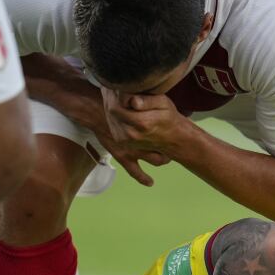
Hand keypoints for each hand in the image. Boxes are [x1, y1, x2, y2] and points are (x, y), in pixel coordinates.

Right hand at [53, 88, 172, 186]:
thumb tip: (161, 92)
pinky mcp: (123, 156)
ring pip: (154, 159)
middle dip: (171, 147)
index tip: (180, 132)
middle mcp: (143, 138)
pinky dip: (143, 178)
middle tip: (175, 146)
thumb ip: (148, 99)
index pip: (166, 131)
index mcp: (147, 123)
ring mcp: (133, 149)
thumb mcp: (135, 96)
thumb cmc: (115, 100)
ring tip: (166, 158)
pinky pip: (135, 171)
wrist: (95, 110)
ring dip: (162, 159)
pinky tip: (150, 182)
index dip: (174, 133)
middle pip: (164, 146)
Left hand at [103, 92, 190, 156]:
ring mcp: (124, 139)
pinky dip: (114, 113)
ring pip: (110, 116)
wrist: (171, 138)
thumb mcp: (164, 103)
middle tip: (117, 86)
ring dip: (112, 104)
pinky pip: (111, 123)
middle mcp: (131, 134)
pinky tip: (122, 107)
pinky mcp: (120, 140)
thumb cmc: (168, 116)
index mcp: (142, 123)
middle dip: (112, 97)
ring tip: (120, 95)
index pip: (116, 104)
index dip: (115, 93)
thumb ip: (148, 101)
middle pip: (111, 110)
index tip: (120, 84)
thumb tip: (133, 101)